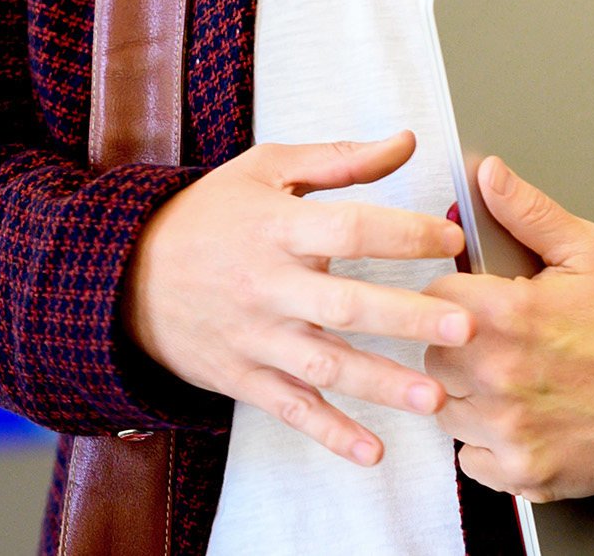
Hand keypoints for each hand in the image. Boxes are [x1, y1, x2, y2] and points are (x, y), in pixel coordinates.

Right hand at [121, 133, 469, 466]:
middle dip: (407, 319)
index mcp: (276, 227)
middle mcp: (267, 286)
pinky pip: (291, 409)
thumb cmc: (208, 216)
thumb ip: (340, 160)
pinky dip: (331, 433)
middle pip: (344, 304)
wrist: (127, 275)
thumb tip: (406, 142)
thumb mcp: (265, 170)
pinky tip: (373, 450)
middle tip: (466, 327)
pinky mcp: (242, 378)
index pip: (347, 229)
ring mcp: (254, 337)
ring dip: (381, 385)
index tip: (451, 241)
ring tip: (436, 398)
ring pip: (323, 366)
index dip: (401, 234)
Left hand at [423, 157, 593, 501]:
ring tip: (508, 378)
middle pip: (431, 353)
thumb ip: (529, 212)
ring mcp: (508, 428)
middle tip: (496, 340)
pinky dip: (485, 443)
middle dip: (457, 343)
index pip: (433, 297)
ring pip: (444, 406)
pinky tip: (515, 418)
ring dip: (466, 393)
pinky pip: (469, 457)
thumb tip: (490, 176)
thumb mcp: (588, 251)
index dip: (456, 294)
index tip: (478, 300)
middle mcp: (500, 374)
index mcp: (508, 315)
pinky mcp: (520, 470)